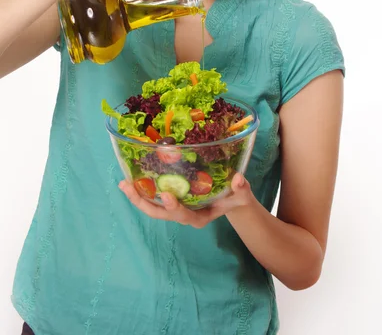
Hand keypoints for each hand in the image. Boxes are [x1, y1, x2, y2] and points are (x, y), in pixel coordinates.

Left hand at [119, 172, 255, 227]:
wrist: (232, 200)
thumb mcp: (242, 195)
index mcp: (200, 217)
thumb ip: (241, 189)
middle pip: (162, 214)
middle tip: (131, 189)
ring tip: (123, 184)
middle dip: (145, 203)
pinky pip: (154, 198)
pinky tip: (130, 181)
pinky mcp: (172, 200)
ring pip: (153, 208)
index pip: (186, 216)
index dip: (175, 208)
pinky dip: (142, 191)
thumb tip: (238, 179)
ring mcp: (177, 208)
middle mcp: (185, 215)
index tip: (167, 196)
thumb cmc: (236, 197)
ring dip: (137, 197)